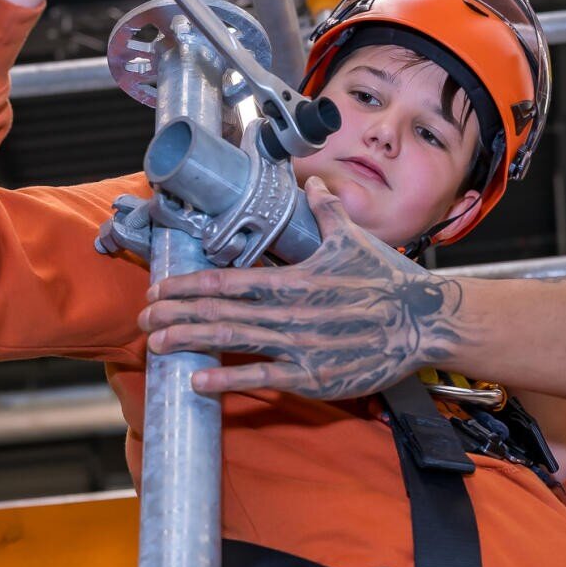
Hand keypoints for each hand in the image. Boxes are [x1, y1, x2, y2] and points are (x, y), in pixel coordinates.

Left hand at [139, 177, 471, 397]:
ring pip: (231, 340)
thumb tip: (314, 186)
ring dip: (188, 340)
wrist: (423, 322)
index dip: (189, 285)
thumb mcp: (353, 241)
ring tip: (155, 344)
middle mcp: (289, 311)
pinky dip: (225, 379)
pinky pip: (260, 377)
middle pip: (219, 310)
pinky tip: (196, 381)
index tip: (160, 289)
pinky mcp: (311, 376)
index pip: (228, 279)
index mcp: (294, 278)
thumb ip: (326, 213)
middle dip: (176, 313)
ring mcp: (298, 345)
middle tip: (142, 318)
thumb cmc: (388, 281)